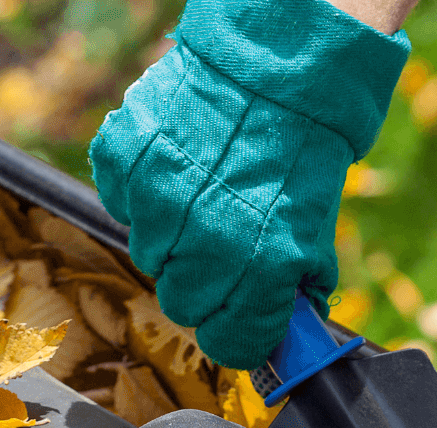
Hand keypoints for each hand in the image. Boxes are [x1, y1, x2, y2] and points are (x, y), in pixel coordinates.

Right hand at [89, 0, 410, 369]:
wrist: (273, 75)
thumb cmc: (299, 159)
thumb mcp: (314, 235)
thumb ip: (293, 291)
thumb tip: (287, 335)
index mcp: (259, 270)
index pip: (230, 344)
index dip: (237, 334)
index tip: (241, 322)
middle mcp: (203, 245)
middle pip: (183, 305)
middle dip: (205, 286)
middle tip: (225, 248)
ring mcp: (156, 203)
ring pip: (149, 256)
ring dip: (173, 239)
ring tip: (204, 198)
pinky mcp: (123, 164)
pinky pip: (122, 206)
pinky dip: (144, 195)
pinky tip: (178, 170)